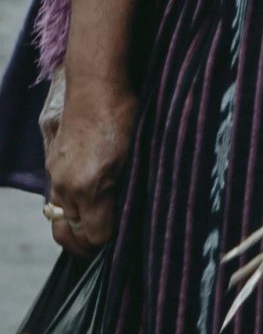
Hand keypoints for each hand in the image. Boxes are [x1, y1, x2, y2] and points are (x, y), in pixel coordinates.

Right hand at [42, 76, 137, 256]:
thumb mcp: (139, 157)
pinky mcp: (51, 158)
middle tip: (102, 249)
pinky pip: (56, 192)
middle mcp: (66, 184)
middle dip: (84, 245)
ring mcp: (55, 171)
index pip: (93, 235)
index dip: (106, 245)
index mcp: (90, 187)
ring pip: (58, 213)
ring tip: (94, 231)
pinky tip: (86, 201)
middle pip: (68, 231)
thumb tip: (130, 216)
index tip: (120, 244)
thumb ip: (129, 191)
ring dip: (74, 225)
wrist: (96, 84)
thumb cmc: (127, 117)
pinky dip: (68, 203)